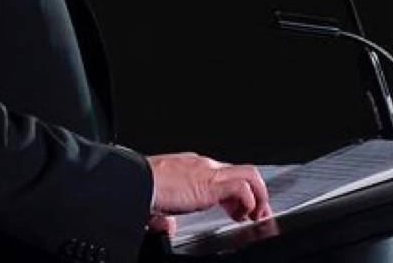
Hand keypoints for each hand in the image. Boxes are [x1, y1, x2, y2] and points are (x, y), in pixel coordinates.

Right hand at [147, 152, 270, 222]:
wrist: (135, 182)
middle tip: (253, 214)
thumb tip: (168, 227)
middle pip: (241, 171)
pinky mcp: (212, 183)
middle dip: (254, 194)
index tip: (236, 211)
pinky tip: (240, 215)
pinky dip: (249, 202)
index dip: (234, 194)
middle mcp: (202, 165)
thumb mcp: (158, 203)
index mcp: (189, 167)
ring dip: (258, 197)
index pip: (222, 174)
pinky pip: (243, 188)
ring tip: (254, 216)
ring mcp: (209, 172)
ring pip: (249, 174)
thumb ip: (166, 216)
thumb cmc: (140, 188)